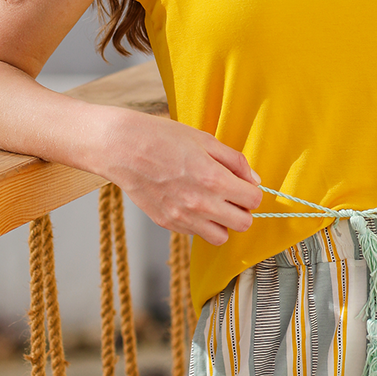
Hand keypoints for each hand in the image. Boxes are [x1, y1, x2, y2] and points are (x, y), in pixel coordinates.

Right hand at [98, 108, 262, 246]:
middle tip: (231, 196)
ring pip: (220, 237)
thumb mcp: (205, 140)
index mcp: (214, 179)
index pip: (254, 200)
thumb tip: (254, 179)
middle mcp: (201, 204)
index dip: (252, 192)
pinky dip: (199, 223)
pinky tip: (190, 203)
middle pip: (243, 224)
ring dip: (222, 222)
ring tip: (212, 203)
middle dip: (242, 210)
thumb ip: (234, 161)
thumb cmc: (162, 138)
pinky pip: (195, 234)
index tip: (244, 185)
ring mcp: (183, 218)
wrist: (122, 148)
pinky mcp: (167, 224)